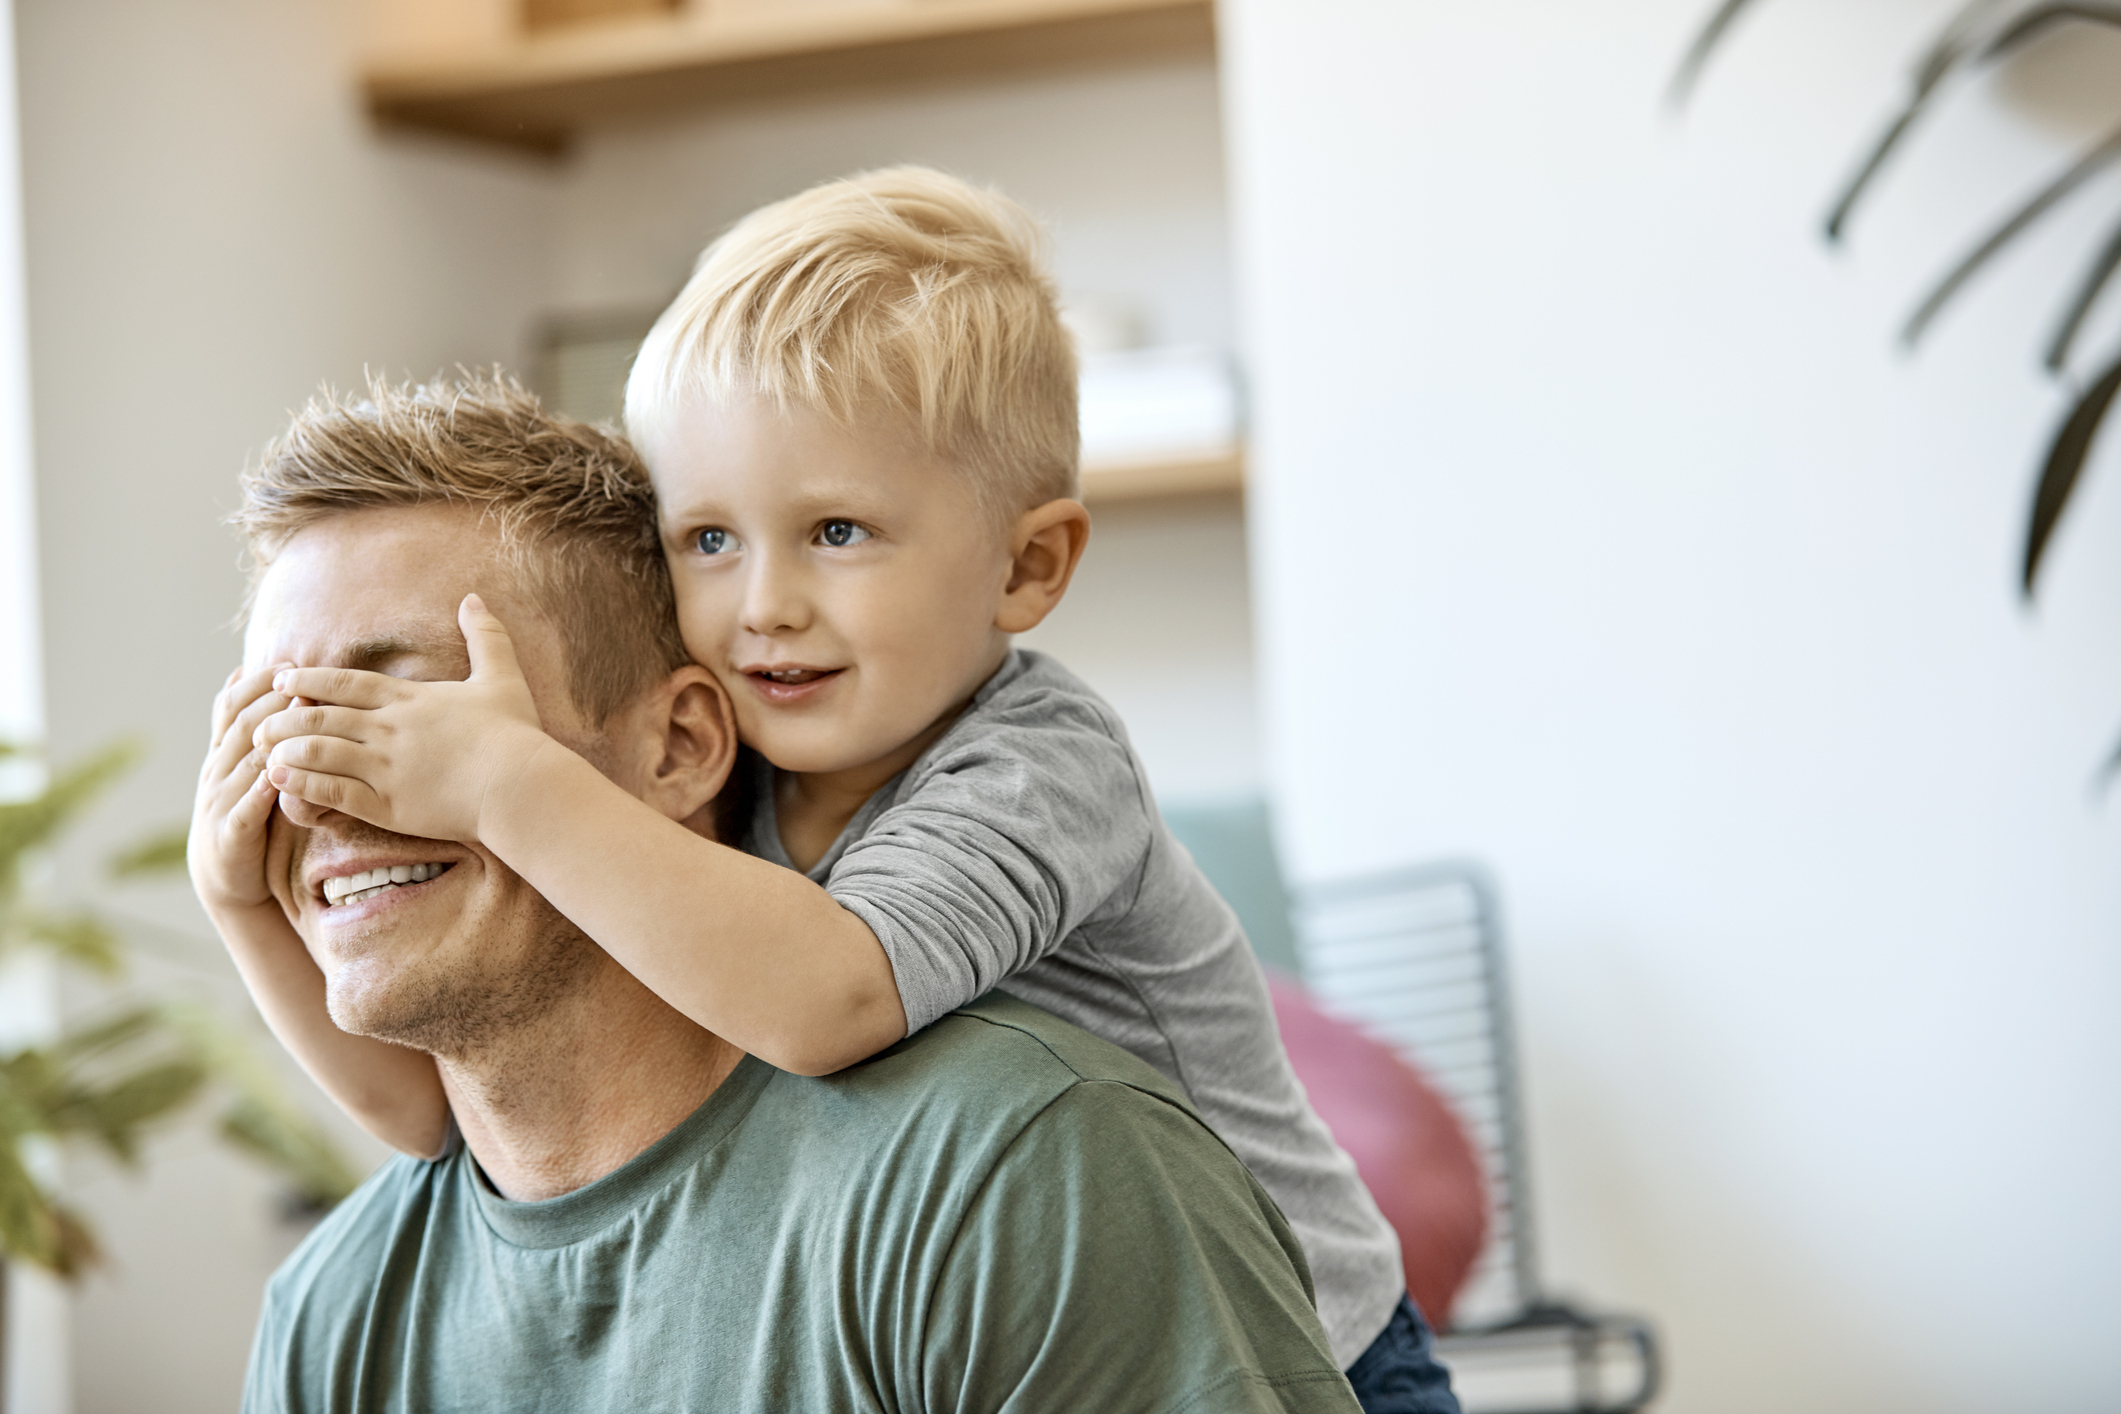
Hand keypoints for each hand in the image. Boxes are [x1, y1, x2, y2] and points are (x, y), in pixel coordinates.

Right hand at [190, 665, 293, 915]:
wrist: (226, 876)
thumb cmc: (243, 810)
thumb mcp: (241, 763)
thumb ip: (244, 724)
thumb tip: (240, 670)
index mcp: (222, 752)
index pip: (232, 707)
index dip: (257, 683)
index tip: (288, 662)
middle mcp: (217, 772)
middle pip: (241, 729)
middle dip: (269, 702)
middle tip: (299, 681)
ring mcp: (220, 803)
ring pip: (245, 765)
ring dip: (271, 742)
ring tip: (300, 721)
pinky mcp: (231, 835)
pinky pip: (245, 811)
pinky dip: (260, 794)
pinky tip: (279, 780)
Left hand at [256, 594, 552, 843]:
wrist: (521, 785)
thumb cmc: (516, 733)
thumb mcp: (503, 676)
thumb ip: (486, 636)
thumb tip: (474, 597)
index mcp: (411, 699)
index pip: (347, 683)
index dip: (310, 679)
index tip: (281, 679)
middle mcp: (390, 729)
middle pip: (322, 715)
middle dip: (285, 716)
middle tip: (259, 720)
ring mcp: (386, 768)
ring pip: (319, 751)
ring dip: (286, 749)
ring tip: (261, 750)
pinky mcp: (389, 805)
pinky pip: (333, 792)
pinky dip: (302, 784)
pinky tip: (281, 782)